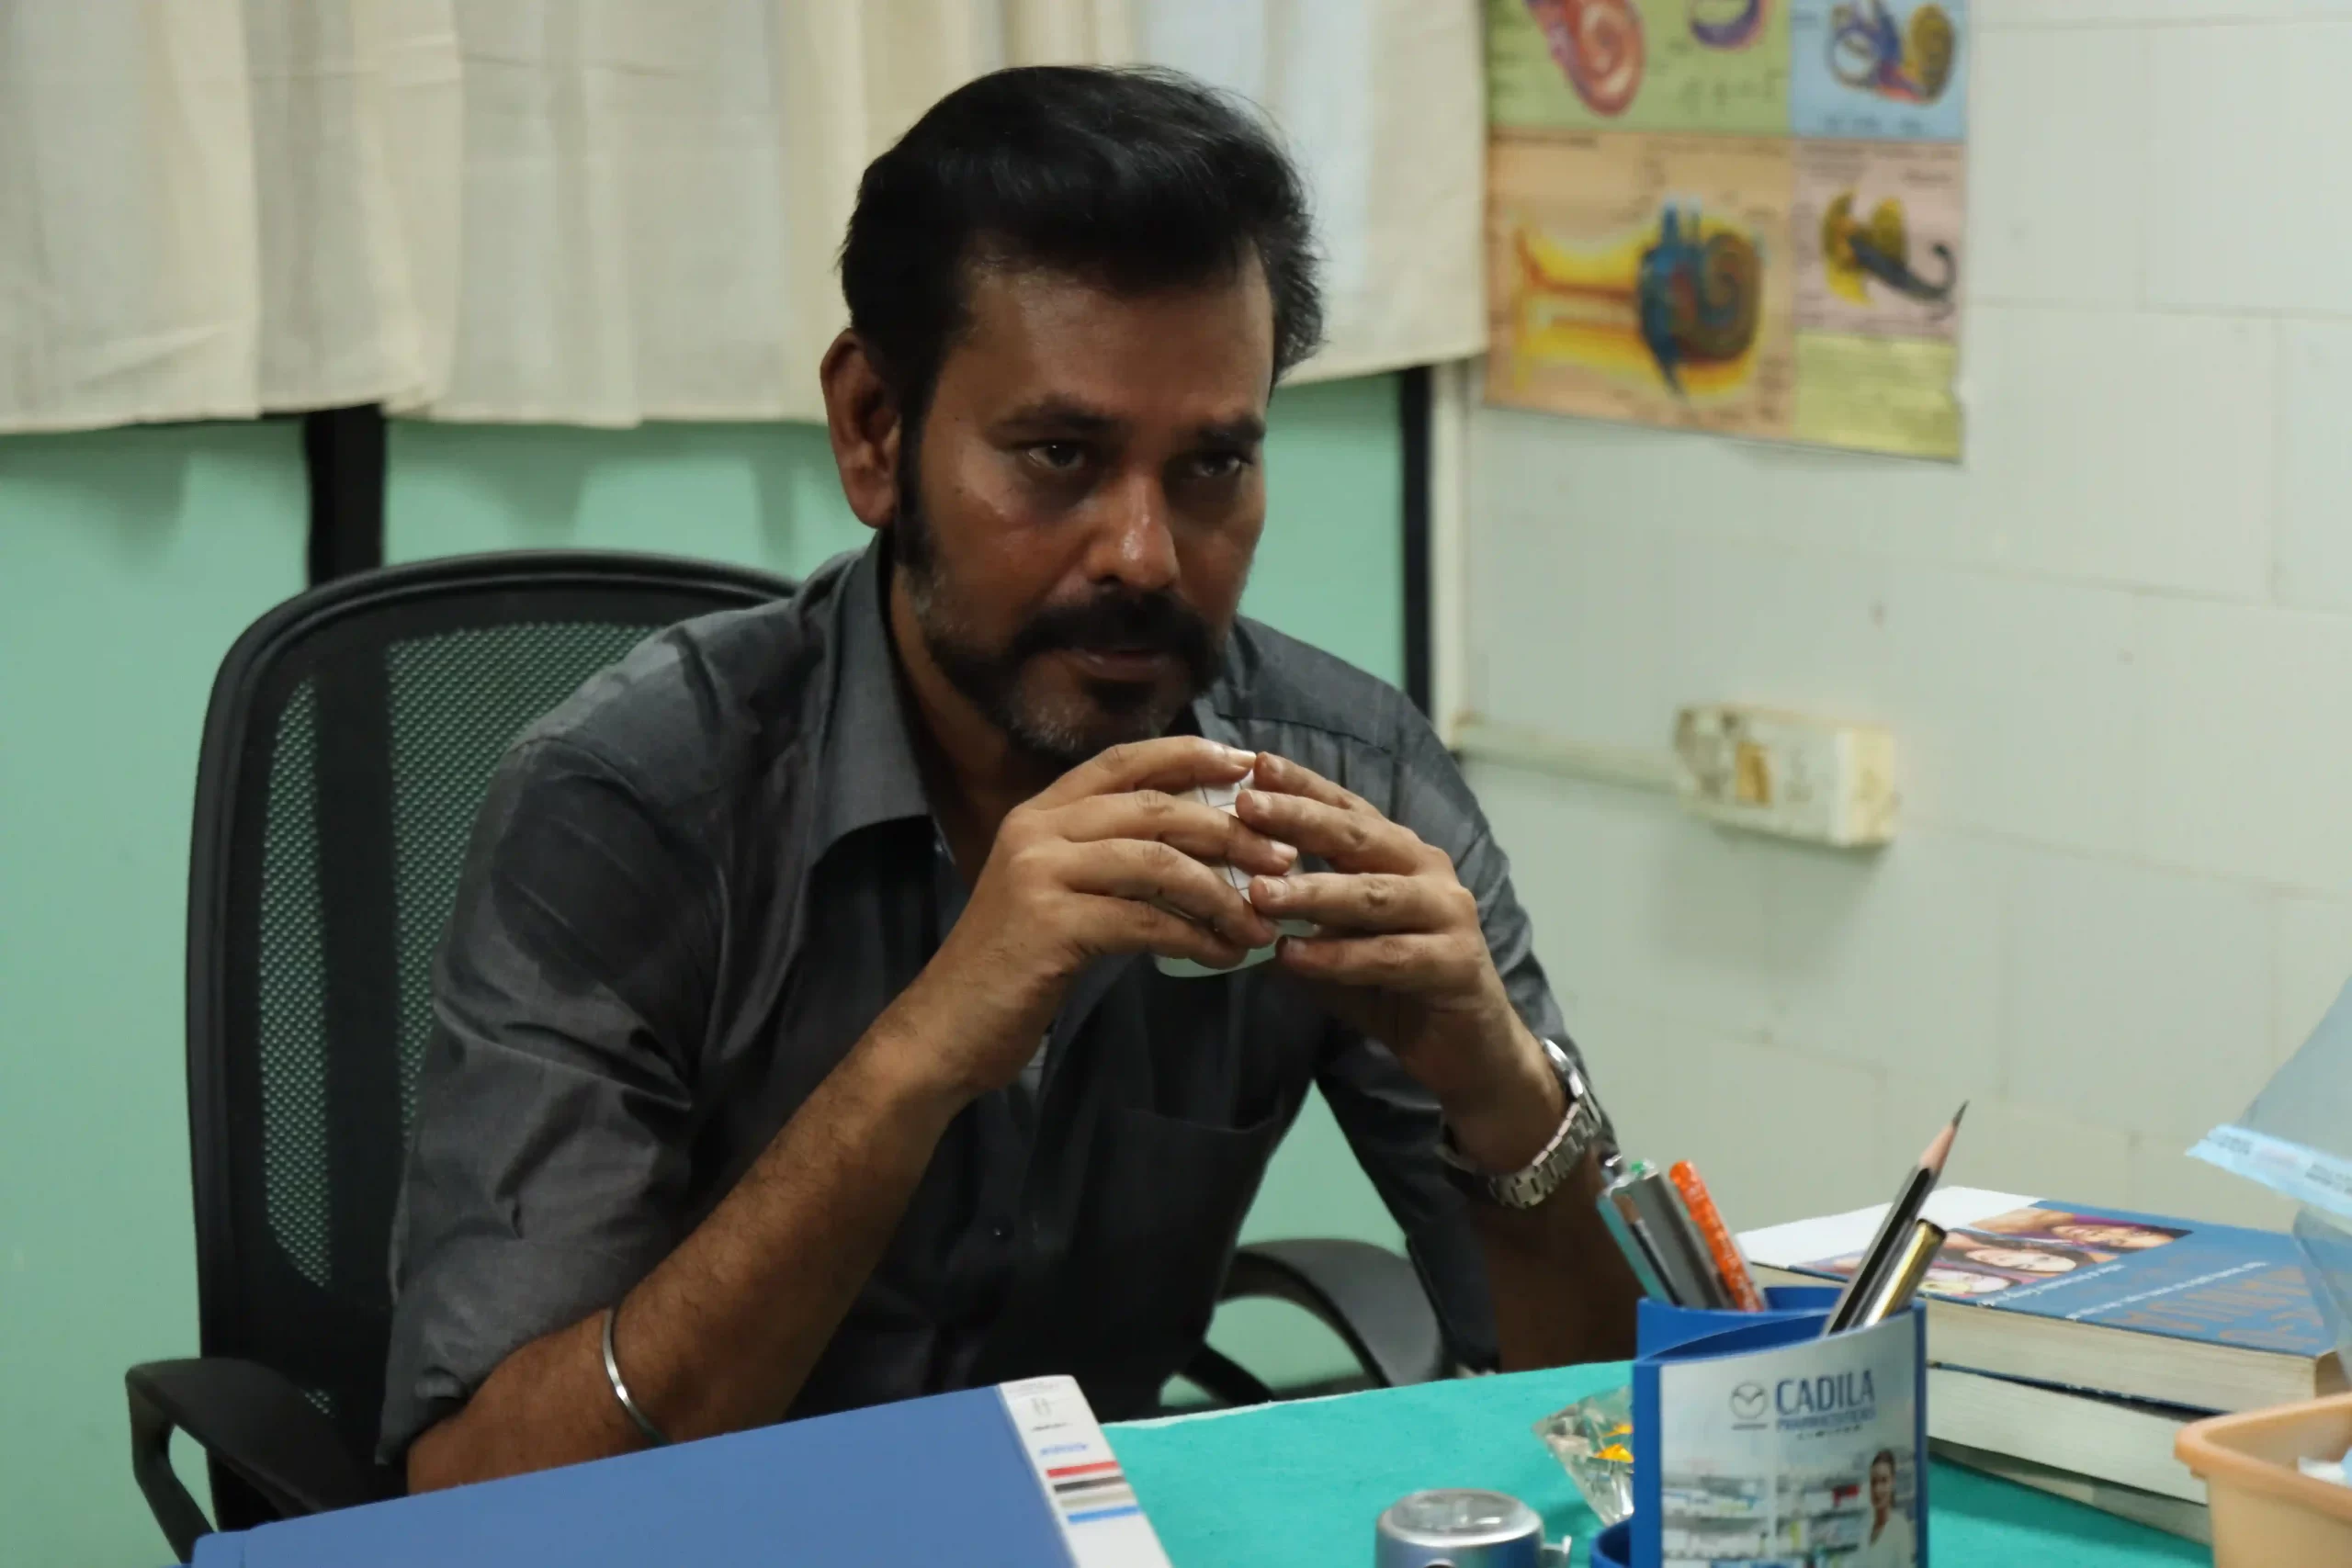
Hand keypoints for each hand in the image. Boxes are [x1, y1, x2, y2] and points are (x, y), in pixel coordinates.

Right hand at [884, 738, 1294, 1103]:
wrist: (946, 1028)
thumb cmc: (1013, 965)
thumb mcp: (1058, 894)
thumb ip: (1109, 861)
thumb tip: (1200, 850)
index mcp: (1040, 812)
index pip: (1124, 761)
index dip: (1189, 755)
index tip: (1248, 764)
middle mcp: (1037, 828)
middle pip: (1154, 807)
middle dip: (1229, 830)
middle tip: (1282, 858)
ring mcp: (1040, 873)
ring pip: (1157, 862)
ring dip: (1222, 891)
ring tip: (1263, 920)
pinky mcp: (1051, 924)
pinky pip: (1146, 921)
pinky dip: (1196, 938)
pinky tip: (1226, 956)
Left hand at [1235, 753, 1562, 1171]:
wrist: (1468, 1052)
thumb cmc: (1396, 990)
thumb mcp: (1335, 948)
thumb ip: (1294, 921)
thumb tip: (1223, 896)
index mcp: (1401, 855)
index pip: (1346, 811)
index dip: (1302, 786)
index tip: (1254, 764)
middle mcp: (1429, 871)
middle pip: (1359, 837)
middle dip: (1300, 819)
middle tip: (1246, 807)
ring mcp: (1449, 914)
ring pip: (1373, 895)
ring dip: (1313, 892)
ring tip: (1259, 892)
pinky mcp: (1457, 962)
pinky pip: (1389, 955)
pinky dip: (1338, 956)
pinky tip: (1294, 955)